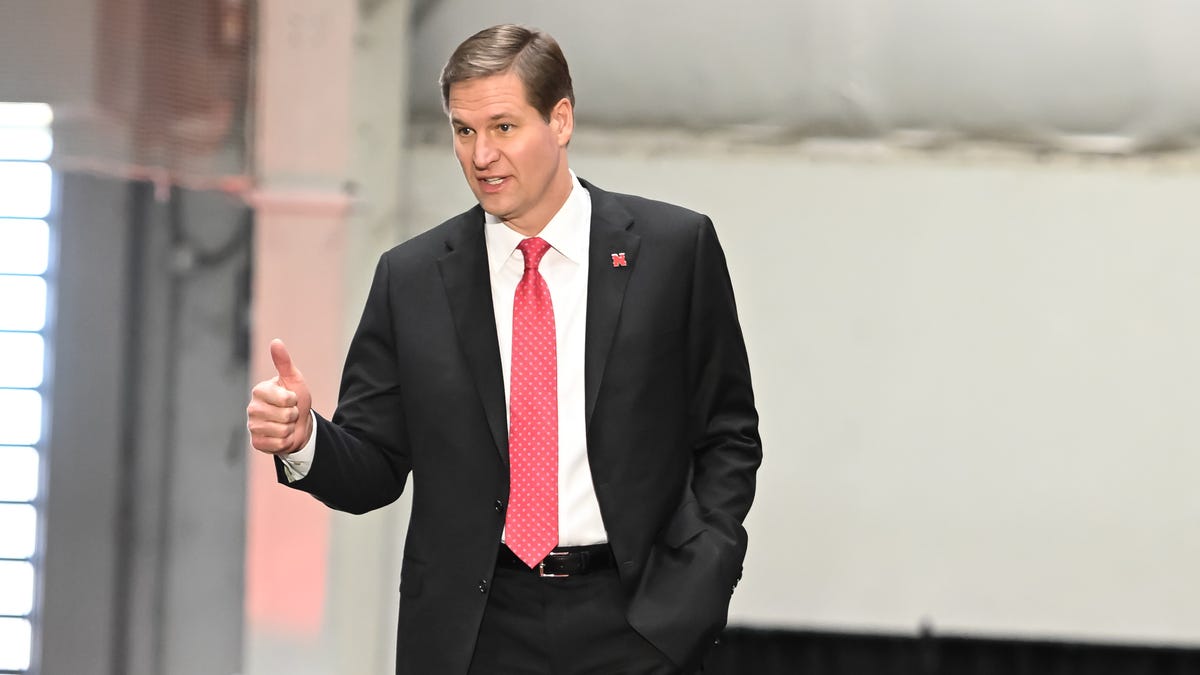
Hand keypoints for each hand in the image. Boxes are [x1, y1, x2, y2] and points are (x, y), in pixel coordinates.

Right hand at [247, 339, 313, 454]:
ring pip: (282, 431)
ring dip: (290, 429)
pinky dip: (285, 441)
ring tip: (286, 424)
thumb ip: (284, 362)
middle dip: (294, 415)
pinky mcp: (256, 442)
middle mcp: (252, 408)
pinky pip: (278, 444)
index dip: (294, 400)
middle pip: (285, 416)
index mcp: (259, 390)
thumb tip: (276, 342)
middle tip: (290, 413)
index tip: (291, 399)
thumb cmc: (296, 400)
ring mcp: (252, 426)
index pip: (285, 399)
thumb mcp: (294, 380)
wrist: (298, 424)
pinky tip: (281, 436)